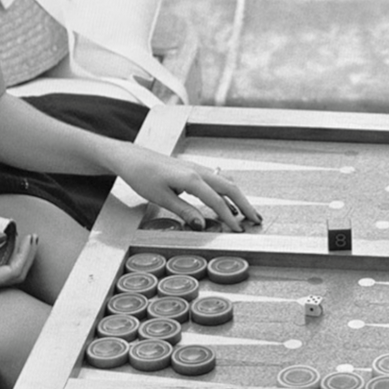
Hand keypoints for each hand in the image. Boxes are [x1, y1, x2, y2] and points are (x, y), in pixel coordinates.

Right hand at [0, 229, 34, 295]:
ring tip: (19, 237)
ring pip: (5, 270)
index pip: (15, 271)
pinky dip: (2, 254)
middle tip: (32, 236)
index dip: (26, 255)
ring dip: (16, 254)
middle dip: (27, 255)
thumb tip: (3, 237)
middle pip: (15, 273)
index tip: (29, 236)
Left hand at [120, 149, 254, 231]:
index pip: (217, 201)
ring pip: (225, 183)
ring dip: (239, 198)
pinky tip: (229, 202)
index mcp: (191, 179)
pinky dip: (227, 192)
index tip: (239, 230)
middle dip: (245, 205)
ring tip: (248, 213)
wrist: (131, 158)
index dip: (230, 217)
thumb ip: (184, 211)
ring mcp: (197, 168)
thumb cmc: (142, 176)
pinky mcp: (193, 170)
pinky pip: (216, 180)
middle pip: (230, 188)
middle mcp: (198, 171)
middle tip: (257, 220)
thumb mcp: (161, 198)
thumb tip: (202, 225)